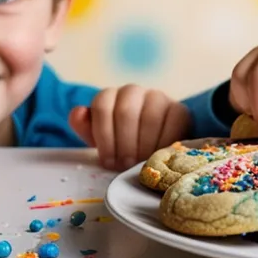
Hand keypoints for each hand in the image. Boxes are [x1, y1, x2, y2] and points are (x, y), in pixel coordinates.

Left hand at [68, 85, 190, 170]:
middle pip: (126, 112)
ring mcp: (158, 97)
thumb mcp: (101, 139)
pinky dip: (164, 142)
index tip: (107, 161)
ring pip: (150, 117)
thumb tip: (78, 112)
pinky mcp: (179, 109)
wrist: (153, 144)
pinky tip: (158, 156)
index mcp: (110, 96)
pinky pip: (173, 122)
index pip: (103, 106)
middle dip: (124, 144)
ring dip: (143, 145)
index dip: (104, 136)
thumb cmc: (121, 143)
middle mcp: (133, 91)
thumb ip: (86, 127)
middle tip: (124, 166)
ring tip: (139, 164)